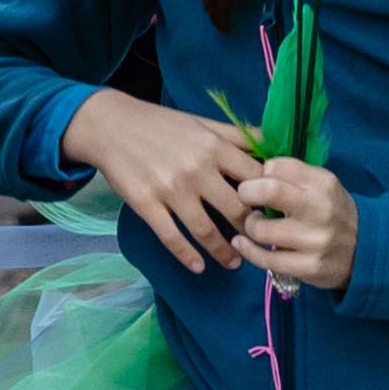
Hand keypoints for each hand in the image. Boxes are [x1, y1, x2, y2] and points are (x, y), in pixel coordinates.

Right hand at [63, 89, 264, 271]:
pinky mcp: (146, 204)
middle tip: (260, 245)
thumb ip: (239, 136)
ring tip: (234, 262)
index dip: (271, 199)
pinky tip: (198, 267)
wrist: (111, 126)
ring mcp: (170, 189)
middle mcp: (196, 169)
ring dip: (224, 251)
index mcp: (214, 147)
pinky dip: (187, 256)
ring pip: (206, 230)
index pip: (255, 180)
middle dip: (252, 231)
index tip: (277, 214)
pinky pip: (171, 237)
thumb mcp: (203, 123)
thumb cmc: (162, 124)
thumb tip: (276, 142)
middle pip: (236, 210)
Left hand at [228, 157, 359, 291]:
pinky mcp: (309, 267)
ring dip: (250, 226)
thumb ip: (292, 175)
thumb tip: (255, 170)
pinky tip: (243, 243)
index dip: (259, 173)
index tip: (259, 182)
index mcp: (323, 184)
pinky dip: (247, 250)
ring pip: (261, 230)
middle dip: (246, 192)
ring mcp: (315, 241)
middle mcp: (321, 209)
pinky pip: (266, 259)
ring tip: (255, 225)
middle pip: (269, 191)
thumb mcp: (322, 185)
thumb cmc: (332, 211)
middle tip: (246, 198)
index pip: (277, 167)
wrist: (366, 250)